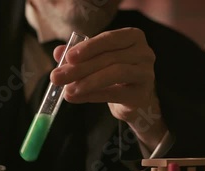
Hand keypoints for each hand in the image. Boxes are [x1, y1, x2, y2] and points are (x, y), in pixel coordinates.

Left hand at [50, 27, 166, 149]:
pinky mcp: (142, 94)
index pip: (109, 39)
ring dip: (87, 82)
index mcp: (133, 37)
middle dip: (80, 68)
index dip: (88, 48)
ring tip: (67, 90)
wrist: (131, 99)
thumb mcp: (95, 60)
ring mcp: (146, 73)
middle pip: (109, 58)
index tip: (68, 58)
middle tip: (57, 77)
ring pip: (114, 74)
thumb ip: (78, 55)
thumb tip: (58, 53)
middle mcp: (144, 52)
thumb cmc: (113, 74)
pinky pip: (116, 93)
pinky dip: (93, 95)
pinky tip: (76, 98)